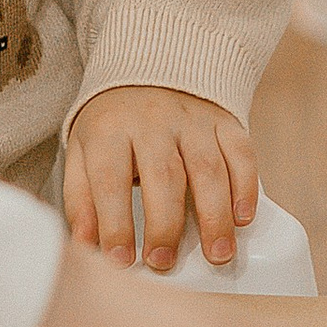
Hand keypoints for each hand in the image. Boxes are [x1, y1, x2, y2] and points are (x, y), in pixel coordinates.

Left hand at [64, 86, 257, 272]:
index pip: (111, 181)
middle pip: (163, 177)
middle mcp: (153, 122)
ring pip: (208, 169)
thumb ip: (81, 199)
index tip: (120, 261)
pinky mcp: (224, 121)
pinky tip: (243, 218)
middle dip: (165, 226)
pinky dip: (245, 187)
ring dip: (215, 216)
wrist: (150, 64)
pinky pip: (241, 153)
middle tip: (164, 262)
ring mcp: (193, 120)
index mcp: (110, 130)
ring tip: (217, 255)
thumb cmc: (112, 123)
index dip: (116, 224)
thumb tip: (84, 246)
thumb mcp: (83, 151)